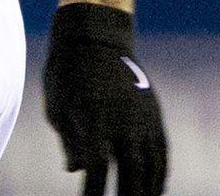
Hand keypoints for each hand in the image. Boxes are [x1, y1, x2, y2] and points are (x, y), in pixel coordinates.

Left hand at [44, 3, 167, 195]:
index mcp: (95, 119)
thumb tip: (76, 171)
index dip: (94, 193)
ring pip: (152, 165)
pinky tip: (154, 188)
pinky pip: (162, 152)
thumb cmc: (66, 73)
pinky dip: (160, 174)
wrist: (95, 39)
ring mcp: (143, 118)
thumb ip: (70, 141)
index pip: (98, 169)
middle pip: (132, 172)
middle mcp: (125, 121)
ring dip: (147, 190)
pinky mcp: (153, 115)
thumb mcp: (57, 107)